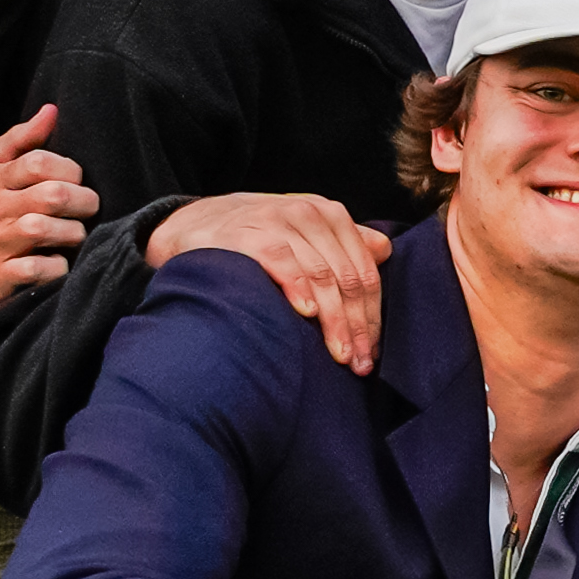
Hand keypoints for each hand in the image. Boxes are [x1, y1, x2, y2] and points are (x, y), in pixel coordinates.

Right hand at [0, 106, 96, 311]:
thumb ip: (20, 138)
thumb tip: (52, 111)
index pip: (39, 162)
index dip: (69, 168)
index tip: (74, 179)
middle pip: (54, 196)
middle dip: (84, 201)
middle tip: (85, 207)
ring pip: (48, 231)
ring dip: (73, 233)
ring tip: (71, 233)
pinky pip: (38, 270)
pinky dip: (56, 268)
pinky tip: (55, 262)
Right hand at [149, 189, 391, 371]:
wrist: (195, 223)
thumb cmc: (257, 236)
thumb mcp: (303, 233)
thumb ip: (342, 243)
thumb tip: (384, 252)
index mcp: (331, 216)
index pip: (365, 273)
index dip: (373, 316)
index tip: (372, 353)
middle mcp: (310, 215)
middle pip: (348, 279)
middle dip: (358, 326)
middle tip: (360, 364)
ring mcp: (279, 221)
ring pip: (323, 275)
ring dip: (335, 320)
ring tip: (340, 355)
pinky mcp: (248, 233)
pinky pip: (283, 261)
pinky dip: (298, 287)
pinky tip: (307, 314)